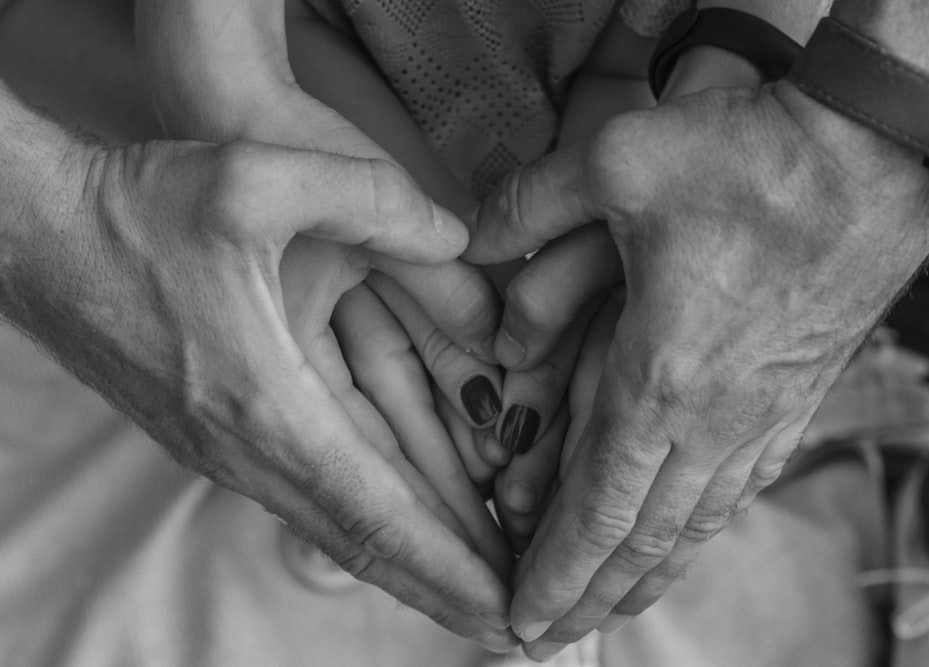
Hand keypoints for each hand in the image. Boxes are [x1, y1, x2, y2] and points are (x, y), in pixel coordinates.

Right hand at [2, 127, 514, 648]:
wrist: (31, 234)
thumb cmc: (132, 210)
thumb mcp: (256, 180)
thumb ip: (372, 198)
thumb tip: (460, 236)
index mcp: (269, 405)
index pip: (383, 511)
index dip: (455, 563)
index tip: (510, 607)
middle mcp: (249, 449)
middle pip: (369, 543)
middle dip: (448, 586)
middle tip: (517, 624)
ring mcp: (230, 450)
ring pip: (342, 527)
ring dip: (414, 564)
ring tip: (477, 589)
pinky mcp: (219, 433)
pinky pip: (314, 498)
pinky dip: (371, 525)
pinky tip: (404, 528)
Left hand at [466, 83, 928, 657]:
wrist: (879, 152)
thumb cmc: (755, 157)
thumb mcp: (616, 160)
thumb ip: (529, 202)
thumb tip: (467, 235)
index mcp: (661, 378)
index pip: (595, 507)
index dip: (554, 570)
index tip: (519, 618)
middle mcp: (714, 418)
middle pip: (642, 538)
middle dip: (589, 597)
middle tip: (546, 639)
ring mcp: (762, 414)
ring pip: (695, 523)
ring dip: (646, 576)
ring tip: (611, 610)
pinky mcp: (796, 396)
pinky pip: (739, 487)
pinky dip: (699, 529)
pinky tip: (685, 539)